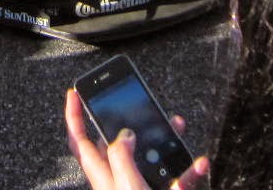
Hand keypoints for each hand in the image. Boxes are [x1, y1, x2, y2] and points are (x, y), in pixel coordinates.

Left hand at [63, 88, 208, 189]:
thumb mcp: (124, 186)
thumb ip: (121, 155)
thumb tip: (124, 134)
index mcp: (102, 175)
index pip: (80, 141)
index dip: (74, 116)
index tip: (75, 93)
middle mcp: (118, 180)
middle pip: (118, 143)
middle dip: (131, 121)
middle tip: (141, 104)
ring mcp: (140, 188)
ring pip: (151, 157)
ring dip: (166, 141)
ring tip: (176, 125)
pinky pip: (175, 180)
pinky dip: (187, 171)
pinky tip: (198, 164)